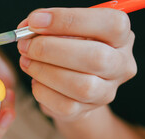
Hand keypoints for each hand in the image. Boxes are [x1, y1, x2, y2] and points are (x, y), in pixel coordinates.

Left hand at [17, 8, 136, 121]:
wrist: (71, 87)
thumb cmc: (68, 50)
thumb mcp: (64, 31)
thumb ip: (49, 25)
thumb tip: (27, 27)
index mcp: (121, 37)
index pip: (110, 24)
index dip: (69, 20)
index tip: (36, 21)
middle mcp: (120, 65)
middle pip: (96, 58)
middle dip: (51, 49)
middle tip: (25, 46)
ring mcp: (106, 91)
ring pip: (81, 86)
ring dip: (44, 71)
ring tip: (26, 62)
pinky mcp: (86, 111)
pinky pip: (65, 105)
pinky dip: (42, 91)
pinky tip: (35, 81)